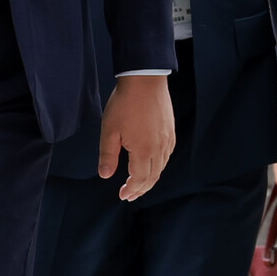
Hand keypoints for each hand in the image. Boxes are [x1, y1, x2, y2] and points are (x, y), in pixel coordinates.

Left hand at [99, 74, 174, 200]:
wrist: (145, 80)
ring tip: (140, 182)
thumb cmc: (125, 104)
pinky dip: (159, 164)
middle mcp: (159, 146)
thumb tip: (106, 176)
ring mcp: (167, 137)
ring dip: (151, 178)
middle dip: (142, 188)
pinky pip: (167, 153)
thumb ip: (108, 156)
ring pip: (162, 165)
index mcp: (144, 149)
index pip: (140, 178)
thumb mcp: (109, 130)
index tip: (122, 195)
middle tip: (130, 195)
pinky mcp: (171, 129)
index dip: (132, 189)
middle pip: (154, 176)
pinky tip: (152, 162)